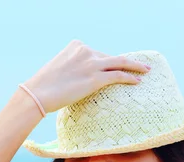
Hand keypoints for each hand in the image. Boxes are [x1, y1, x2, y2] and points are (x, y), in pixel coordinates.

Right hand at [23, 40, 150, 112]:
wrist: (38, 93)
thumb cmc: (44, 86)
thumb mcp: (58, 70)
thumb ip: (72, 69)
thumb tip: (77, 80)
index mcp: (76, 46)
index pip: (97, 53)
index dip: (107, 62)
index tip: (115, 66)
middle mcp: (85, 51)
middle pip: (110, 57)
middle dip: (125, 62)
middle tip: (139, 65)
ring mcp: (91, 64)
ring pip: (120, 63)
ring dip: (135, 66)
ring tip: (145, 70)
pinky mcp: (95, 78)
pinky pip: (118, 75)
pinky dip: (130, 77)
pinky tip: (137, 80)